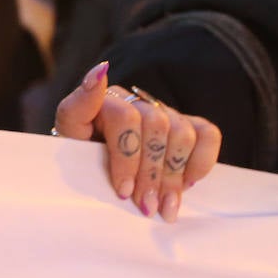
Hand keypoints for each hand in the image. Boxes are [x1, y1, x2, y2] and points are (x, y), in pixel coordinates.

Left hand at [54, 61, 221, 221]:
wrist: (96, 167)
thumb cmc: (80, 155)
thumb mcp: (69, 139)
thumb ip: (77, 108)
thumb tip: (99, 71)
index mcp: (101, 101)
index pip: (123, 117)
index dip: (125, 156)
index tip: (123, 189)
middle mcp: (134, 100)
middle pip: (154, 128)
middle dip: (149, 174)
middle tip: (144, 206)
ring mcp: (162, 111)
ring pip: (181, 133)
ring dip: (173, 176)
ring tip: (163, 206)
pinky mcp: (186, 124)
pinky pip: (207, 135)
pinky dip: (201, 162)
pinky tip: (187, 184)